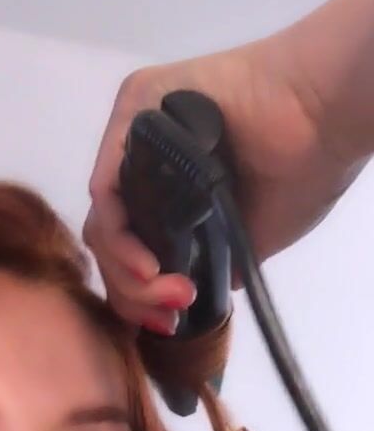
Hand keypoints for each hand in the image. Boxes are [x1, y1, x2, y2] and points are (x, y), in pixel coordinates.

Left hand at [83, 34, 359, 335]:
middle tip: (169, 316)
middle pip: (111, 241)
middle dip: (133, 294)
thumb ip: (211, 262)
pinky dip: (121, 237)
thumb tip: (186, 295)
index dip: (139, 297)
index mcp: (171, 185)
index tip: (167, 324)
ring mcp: (136, 133)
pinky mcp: (135, 106)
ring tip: (168, 295)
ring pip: (105, 222)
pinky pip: (107, 188)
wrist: (325, 112)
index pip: (130, 249)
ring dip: (128, 274)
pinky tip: (148, 268)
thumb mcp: (250, 236)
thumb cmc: (303, 167)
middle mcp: (146, 158)